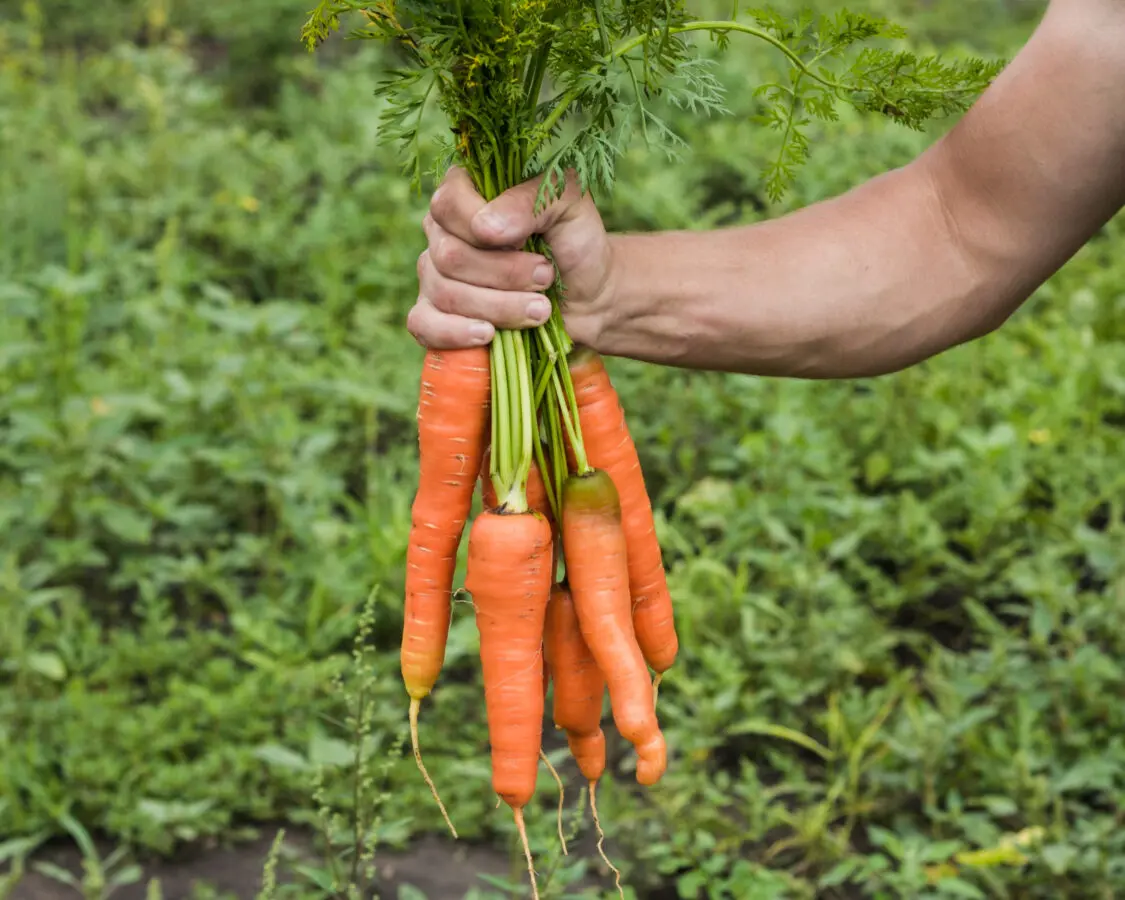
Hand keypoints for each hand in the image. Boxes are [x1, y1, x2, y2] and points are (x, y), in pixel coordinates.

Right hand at [409, 167, 615, 349]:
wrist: (590, 298)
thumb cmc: (577, 244)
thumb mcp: (567, 205)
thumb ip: (530, 200)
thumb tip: (485, 229)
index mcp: (466, 193)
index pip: (448, 204)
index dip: (483, 230)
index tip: (528, 242)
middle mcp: (442, 232)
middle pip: (448, 256)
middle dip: (504, 274)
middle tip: (545, 277)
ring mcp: (434, 275)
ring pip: (446, 294)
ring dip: (500, 307)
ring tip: (541, 309)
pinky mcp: (436, 316)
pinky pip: (424, 326)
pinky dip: (455, 334)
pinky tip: (488, 335)